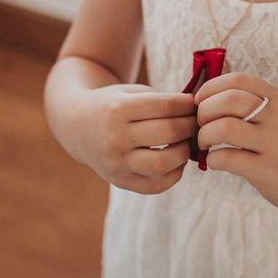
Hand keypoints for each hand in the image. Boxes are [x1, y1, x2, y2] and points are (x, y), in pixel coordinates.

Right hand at [75, 84, 196, 194]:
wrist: (76, 125)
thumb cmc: (115, 104)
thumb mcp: (132, 92)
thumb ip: (163, 100)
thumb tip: (201, 109)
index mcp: (118, 109)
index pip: (165, 106)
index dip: (187, 104)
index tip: (196, 103)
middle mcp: (114, 139)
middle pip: (169, 133)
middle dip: (191, 126)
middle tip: (198, 122)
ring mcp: (116, 164)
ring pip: (164, 164)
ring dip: (185, 152)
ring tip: (188, 142)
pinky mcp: (120, 181)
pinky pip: (156, 185)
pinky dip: (175, 174)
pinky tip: (177, 160)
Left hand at [194, 72, 277, 214]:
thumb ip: (252, 102)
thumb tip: (206, 96)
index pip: (237, 80)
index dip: (210, 87)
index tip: (200, 101)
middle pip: (228, 100)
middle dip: (204, 111)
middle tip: (201, 125)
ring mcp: (274, 143)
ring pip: (223, 127)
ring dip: (204, 135)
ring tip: (206, 144)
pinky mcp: (267, 169)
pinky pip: (226, 158)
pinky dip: (212, 159)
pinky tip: (216, 162)